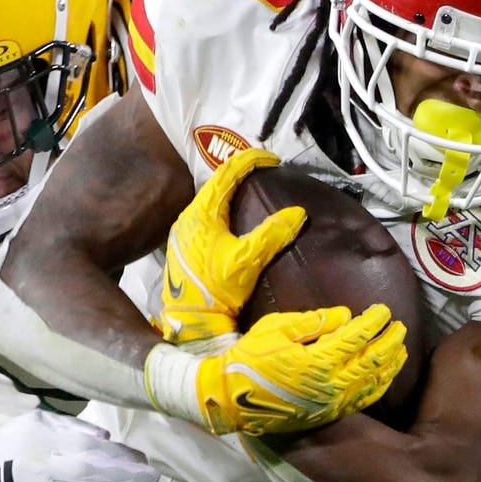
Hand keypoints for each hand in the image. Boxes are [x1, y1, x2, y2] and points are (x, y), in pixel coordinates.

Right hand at [0, 408, 159, 481]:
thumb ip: (71, 427)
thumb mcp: (35, 422)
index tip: (143, 461)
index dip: (118, 457)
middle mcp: (36, 470)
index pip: (86, 449)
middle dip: (124, 481)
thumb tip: (107, 438)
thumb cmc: (9, 445)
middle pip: (87, 476)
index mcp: (39, 440)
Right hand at [146, 304, 407, 435]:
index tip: (384, 309)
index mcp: (317, 360)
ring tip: (401, 349)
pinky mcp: (328, 414)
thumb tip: (346, 316)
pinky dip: (378, 386)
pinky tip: (385, 376)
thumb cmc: (250, 357)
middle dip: (389, 342)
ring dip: (390, 364)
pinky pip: (362, 400)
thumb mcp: (276, 329)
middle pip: (371, 361)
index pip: (356, 337)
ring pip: (371, 383)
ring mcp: (331, 402)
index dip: (373, 322)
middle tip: (400, 327)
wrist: (232, 397)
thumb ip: (313, 321)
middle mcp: (330, 384)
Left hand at [157, 148, 305, 341]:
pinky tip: (233, 221)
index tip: (270, 158)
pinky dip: (222, 211)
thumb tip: (298, 212)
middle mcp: (187, 219)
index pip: (225, 174)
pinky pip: (205, 218)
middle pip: (215, 185)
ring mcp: (183, 234)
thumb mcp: (248, 261)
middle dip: (239, 174)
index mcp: (201, 215)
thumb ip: (273, 234)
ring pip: (208, 202)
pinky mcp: (184, 248)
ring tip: (251, 191)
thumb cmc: (217, 291)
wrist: (192, 323)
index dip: (249, 161)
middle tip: (262, 171)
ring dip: (230, 193)